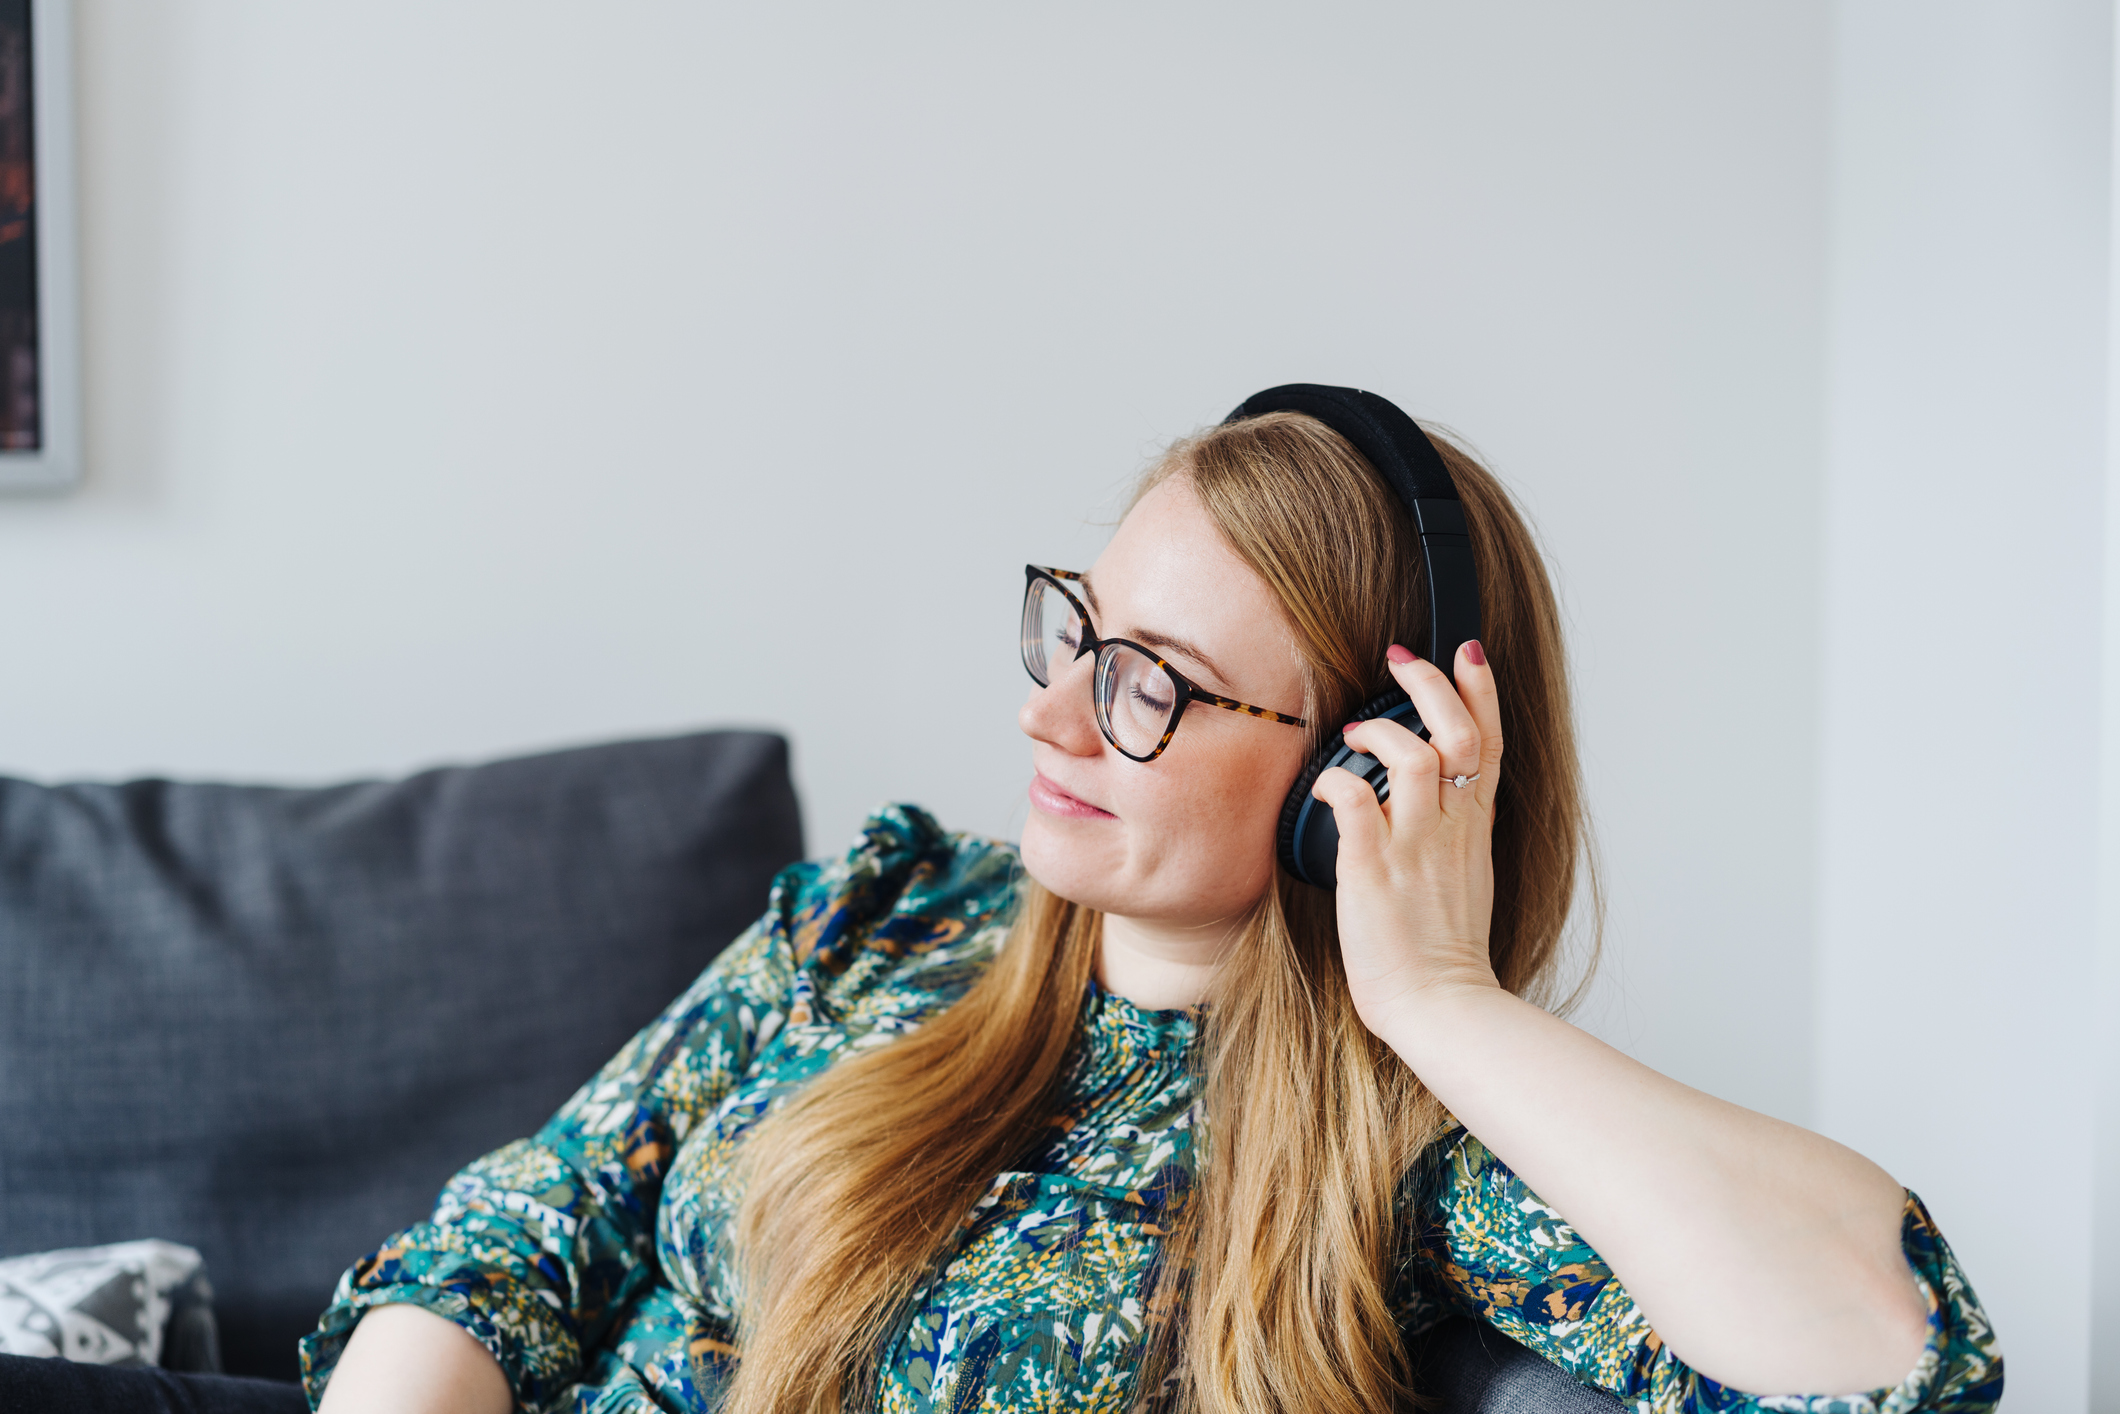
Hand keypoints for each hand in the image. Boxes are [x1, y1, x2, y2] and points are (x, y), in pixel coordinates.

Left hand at [1310, 640, 1504, 1035]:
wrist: (1441, 1005)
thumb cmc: (1442, 950)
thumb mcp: (1466, 877)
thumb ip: (1454, 831)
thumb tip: (1437, 799)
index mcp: (1473, 829)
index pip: (1489, 742)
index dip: (1481, 690)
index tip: (1467, 651)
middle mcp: (1449, 829)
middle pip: (1456, 732)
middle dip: (1430, 684)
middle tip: (1399, 661)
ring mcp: (1412, 847)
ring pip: (1412, 756)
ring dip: (1379, 733)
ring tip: (1354, 736)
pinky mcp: (1372, 869)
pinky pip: (1353, 803)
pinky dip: (1336, 783)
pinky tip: (1325, 785)